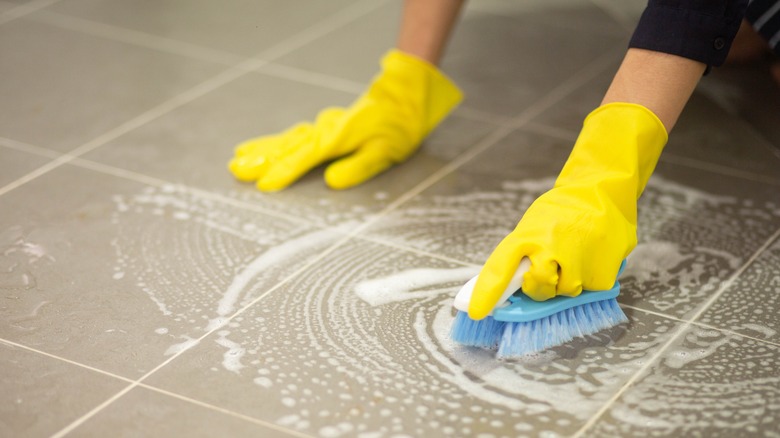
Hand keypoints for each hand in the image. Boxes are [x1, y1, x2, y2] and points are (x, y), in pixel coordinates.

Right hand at [228, 49, 461, 190]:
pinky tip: (261, 147)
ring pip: (287, 138)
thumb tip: (331, 182)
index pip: (306, 157)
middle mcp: (325, 130)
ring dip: (262, 149)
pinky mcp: (324, 126)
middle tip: (235, 169)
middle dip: (261, 159)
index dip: (284, 171)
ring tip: (237, 158)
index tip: (264, 184)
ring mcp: (323, 126)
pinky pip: (293, 134)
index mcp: (338, 138)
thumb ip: (358, 167)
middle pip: (287, 145)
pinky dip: (274, 141)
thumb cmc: (398, 128)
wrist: (402, 97)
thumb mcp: (385, 152)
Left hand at [468, 103, 667, 319]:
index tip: (477, 312)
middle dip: (540, 287)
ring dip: (568, 281)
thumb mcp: (534, 225)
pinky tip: (592, 257)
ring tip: (576, 254)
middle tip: (549, 269)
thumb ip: (522, 253)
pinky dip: (590, 278)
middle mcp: (550, 248)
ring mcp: (577, 262)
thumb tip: (508, 286)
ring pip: (565, 292)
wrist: (604, 193)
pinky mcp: (602, 275)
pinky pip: (590, 291)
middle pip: (537, 288)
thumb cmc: (563, 213)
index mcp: (527, 235)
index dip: (487, 293)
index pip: (499, 268)